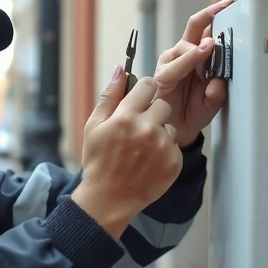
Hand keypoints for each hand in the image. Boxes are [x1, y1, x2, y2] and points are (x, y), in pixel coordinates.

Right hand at [72, 70, 183, 238]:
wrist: (109, 198)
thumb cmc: (99, 161)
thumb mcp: (94, 125)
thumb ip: (110, 95)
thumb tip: (120, 69)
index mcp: (126, 116)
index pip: (148, 84)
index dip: (143, 92)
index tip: (138, 102)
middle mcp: (147, 129)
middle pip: (163, 104)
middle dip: (152, 113)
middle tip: (138, 129)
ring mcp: (163, 146)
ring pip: (169, 126)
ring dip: (159, 133)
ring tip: (142, 149)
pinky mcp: (174, 162)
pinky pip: (174, 146)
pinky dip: (165, 152)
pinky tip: (149, 162)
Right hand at [153, 0, 234, 147]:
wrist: (177, 131)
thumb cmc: (192, 111)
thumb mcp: (213, 102)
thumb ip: (217, 92)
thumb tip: (219, 82)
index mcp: (197, 57)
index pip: (206, 31)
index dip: (217, 16)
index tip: (230, 4)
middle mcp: (182, 55)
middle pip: (194, 27)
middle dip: (209, 15)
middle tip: (225, 8)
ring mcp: (171, 64)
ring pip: (184, 45)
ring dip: (199, 46)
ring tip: (212, 46)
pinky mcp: (162, 76)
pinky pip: (174, 66)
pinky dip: (188, 60)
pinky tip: (199, 54)